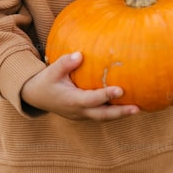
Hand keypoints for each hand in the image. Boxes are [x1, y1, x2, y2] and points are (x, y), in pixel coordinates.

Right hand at [21, 51, 140, 120]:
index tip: (120, 89)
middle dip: (120, 113)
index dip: (106, 95)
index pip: (92, 99)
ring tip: (137, 108)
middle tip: (136, 108)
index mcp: (71, 100)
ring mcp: (82, 115)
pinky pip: (101, 115)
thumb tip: (80, 54)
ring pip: (103, 117)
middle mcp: (78, 111)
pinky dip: (113, 112)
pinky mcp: (84, 114)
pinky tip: (126, 106)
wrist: (36, 97)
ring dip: (120, 114)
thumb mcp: (52, 70)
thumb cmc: (46, 81)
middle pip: (102, 115)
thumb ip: (65, 63)